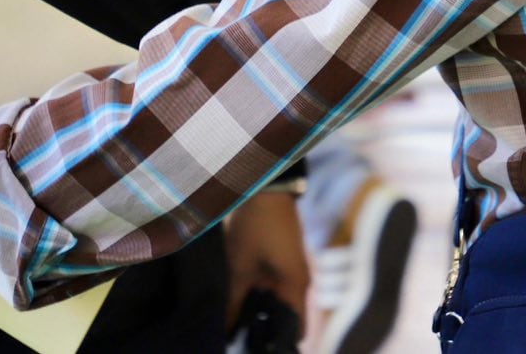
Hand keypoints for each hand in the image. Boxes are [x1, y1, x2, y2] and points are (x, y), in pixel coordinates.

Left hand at [224, 190, 309, 330]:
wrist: (267, 188)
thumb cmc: (255, 227)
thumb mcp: (240, 267)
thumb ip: (234, 302)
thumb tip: (226, 332)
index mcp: (296, 287)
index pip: (295, 331)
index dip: (276, 343)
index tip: (254, 347)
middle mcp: (299, 282)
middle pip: (285, 319)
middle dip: (264, 328)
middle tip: (238, 334)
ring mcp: (292, 270)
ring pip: (278, 303)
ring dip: (260, 310)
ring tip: (235, 318)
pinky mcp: (283, 260)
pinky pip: (275, 288)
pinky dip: (260, 295)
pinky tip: (239, 296)